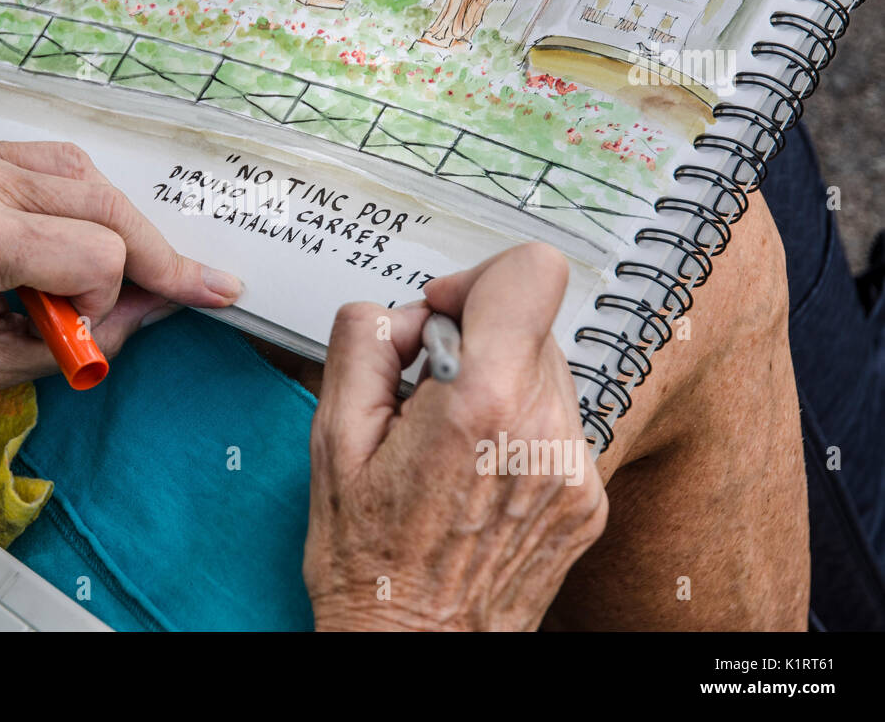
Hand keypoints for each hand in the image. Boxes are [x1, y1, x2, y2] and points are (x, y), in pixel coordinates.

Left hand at [0, 126, 239, 403]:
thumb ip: (91, 332)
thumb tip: (166, 302)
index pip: (98, 254)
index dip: (111, 298)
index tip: (109, 322)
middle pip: (103, 198)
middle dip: (146, 249)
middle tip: (190, 282)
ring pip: (79, 169)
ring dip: (108, 218)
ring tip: (109, 265)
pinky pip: (38, 159)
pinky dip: (65, 196)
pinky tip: (60, 230)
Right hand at [303, 243, 607, 630]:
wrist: (414, 649)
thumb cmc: (369, 560)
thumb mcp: (333, 437)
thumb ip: (364, 341)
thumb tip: (403, 312)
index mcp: (479, 405)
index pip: (529, 273)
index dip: (474, 278)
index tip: (441, 316)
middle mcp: (543, 431)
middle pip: (529, 321)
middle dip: (471, 340)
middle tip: (422, 393)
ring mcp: (576, 468)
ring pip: (546, 368)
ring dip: (495, 382)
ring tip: (446, 440)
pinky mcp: (589, 497)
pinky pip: (557, 421)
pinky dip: (517, 427)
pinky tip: (474, 472)